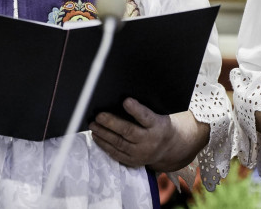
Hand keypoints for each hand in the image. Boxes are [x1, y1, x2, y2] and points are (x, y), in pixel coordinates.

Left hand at [90, 98, 208, 171]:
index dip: (136, 109)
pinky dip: (104, 145)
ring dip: (104, 134)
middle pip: (129, 131)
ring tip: (93, 125)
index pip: (146, 117)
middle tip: (98, 116)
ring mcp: (140, 153)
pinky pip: (116, 154)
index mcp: (157, 125)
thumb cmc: (158, 125)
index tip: (126, 101)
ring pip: (119, 143)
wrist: (168, 147)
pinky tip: (96, 136)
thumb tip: (122, 100)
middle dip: (112, 123)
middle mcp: (149, 141)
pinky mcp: (133, 161)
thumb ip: (143, 110)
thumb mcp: (157, 115)